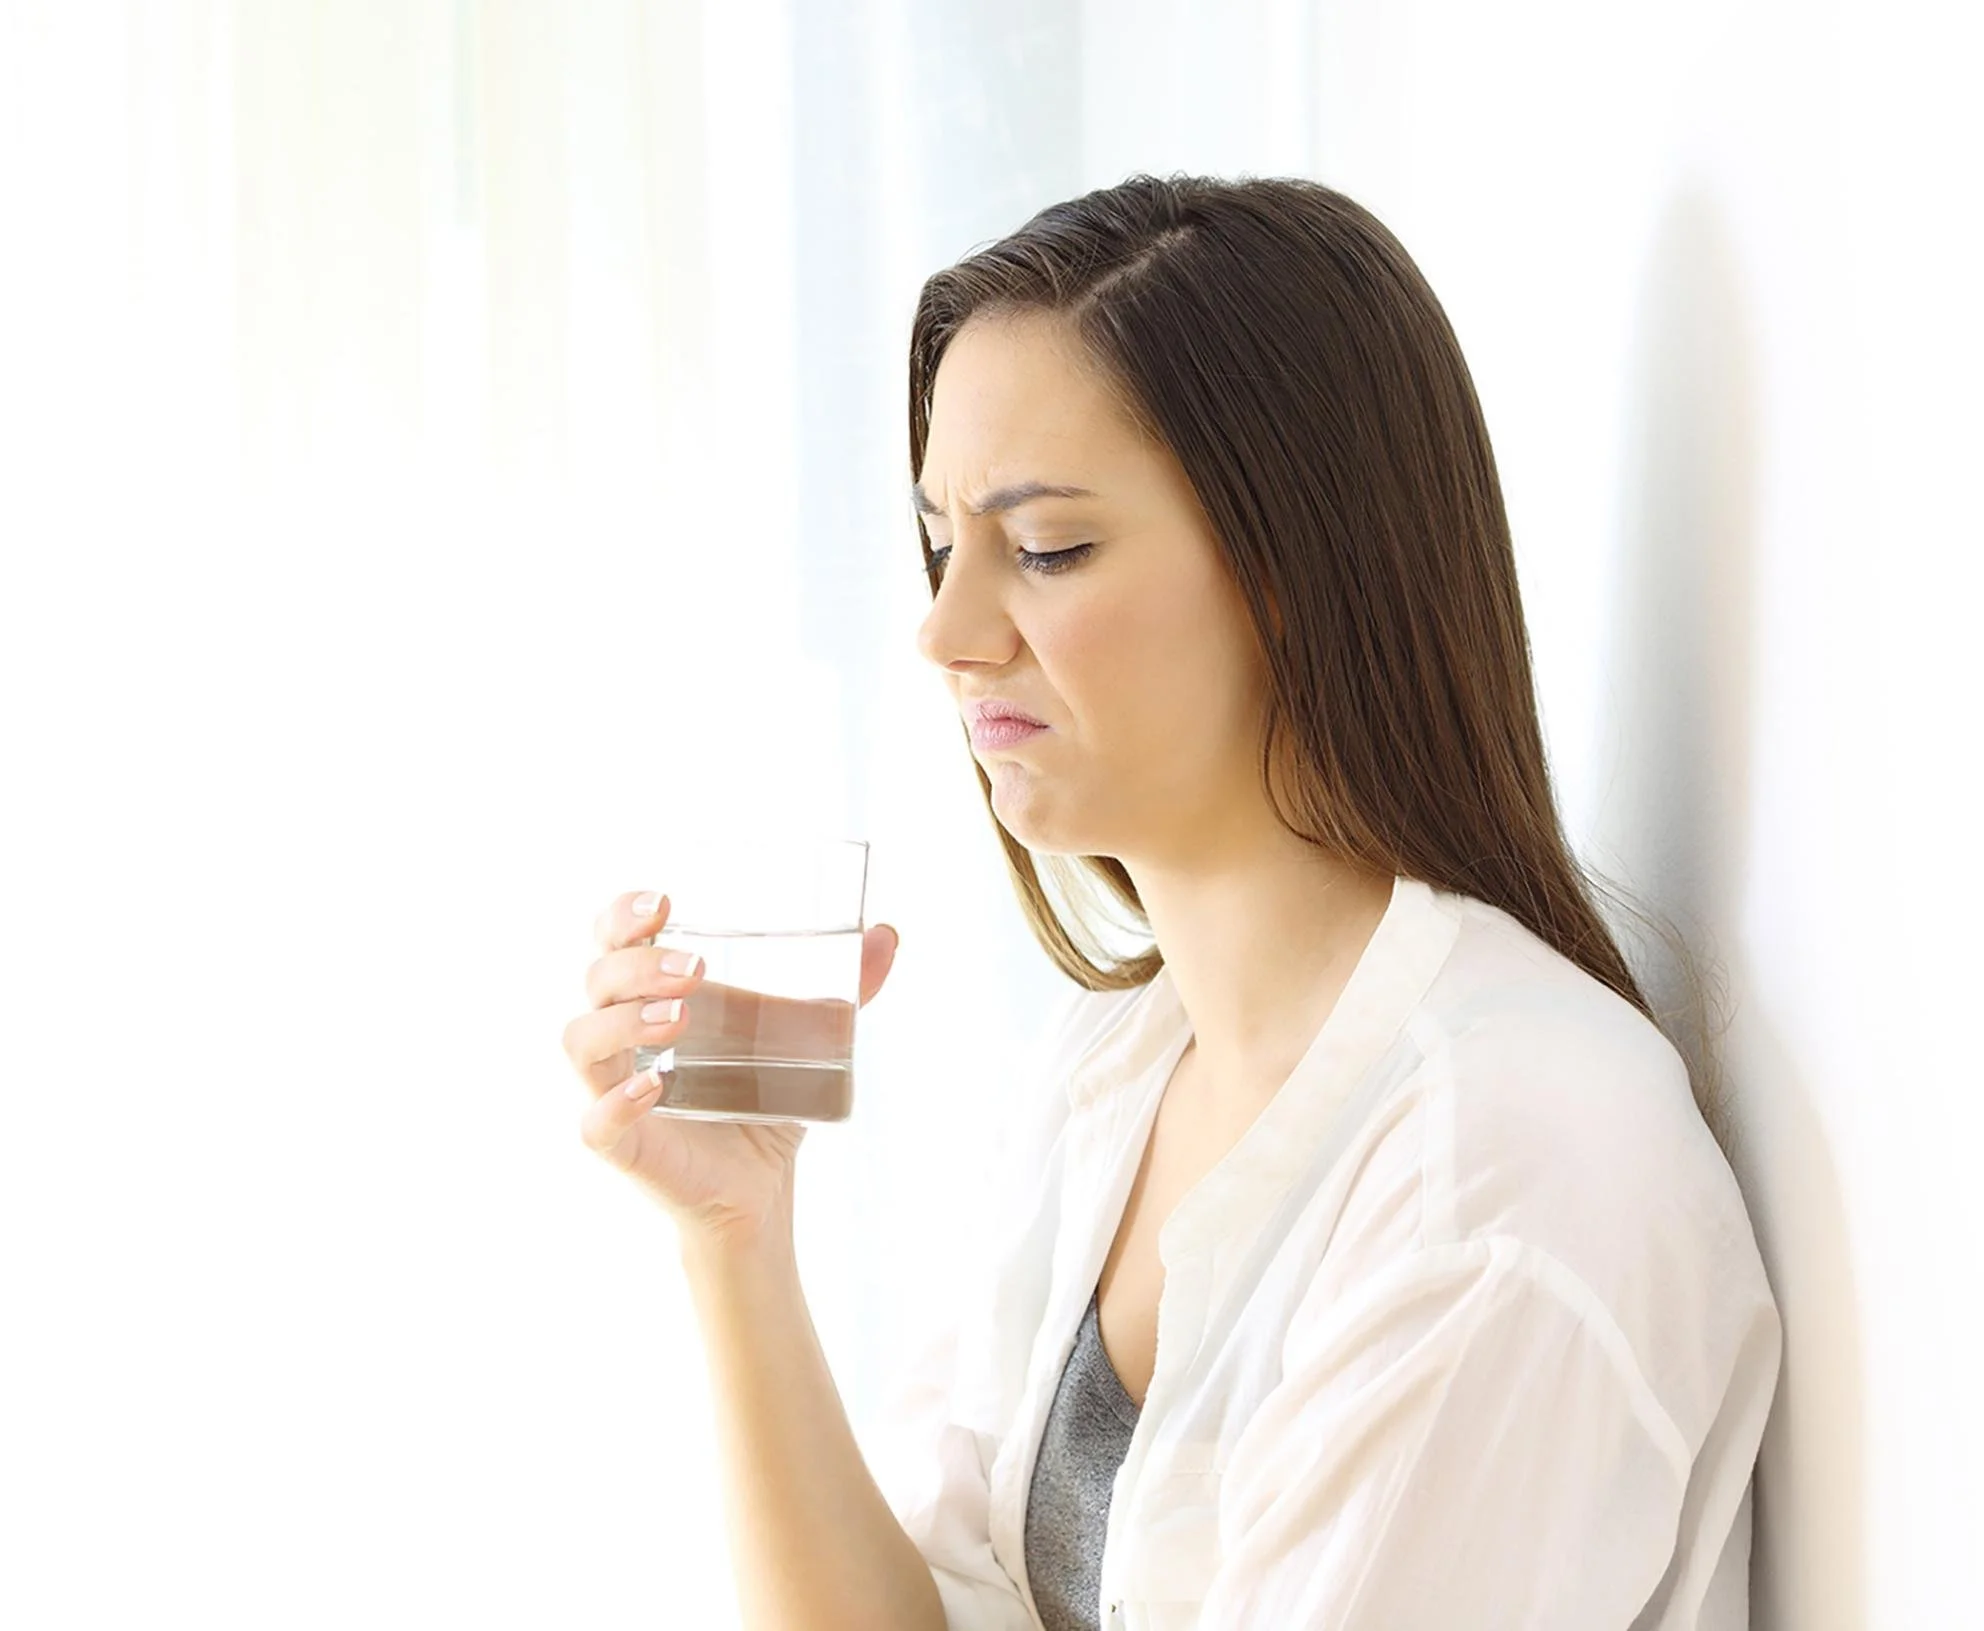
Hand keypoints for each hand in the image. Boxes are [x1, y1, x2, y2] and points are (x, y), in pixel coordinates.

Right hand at [562, 889, 901, 1247]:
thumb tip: (888, 936)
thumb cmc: (762, 1095)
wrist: (762, 1185)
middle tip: (695, 970)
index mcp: (652, 994)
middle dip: (638, 964)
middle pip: (597, 979)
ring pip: (581, 1040)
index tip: (662, 903)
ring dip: (623, 1020)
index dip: (621, 914)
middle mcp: (622, 1034)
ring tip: (680, 1017)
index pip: (613, 939)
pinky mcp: (618, 1144)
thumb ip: (845, 990)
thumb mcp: (806, 1037)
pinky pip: (594, 1120)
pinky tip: (655, 1087)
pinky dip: (618, 1101)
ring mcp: (611, 1088)